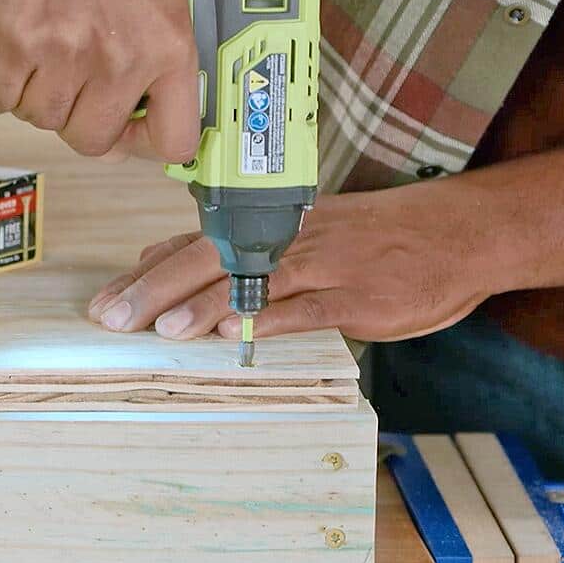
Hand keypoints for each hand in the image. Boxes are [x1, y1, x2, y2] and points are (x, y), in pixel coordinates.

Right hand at [0, 0, 200, 161]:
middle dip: (77, 119)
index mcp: (166, 46)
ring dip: (33, 96)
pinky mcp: (8, 42)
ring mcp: (60, 52)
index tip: (128, 132)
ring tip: (39, 53)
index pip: (172, 141)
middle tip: (70, 85)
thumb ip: (163, 58)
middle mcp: (117, 55)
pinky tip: (6, 52)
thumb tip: (151, 118)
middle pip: (90, 139)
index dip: (145, 145)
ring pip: (39, 119)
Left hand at [87, 180, 509, 341]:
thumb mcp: (307, 236)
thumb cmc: (378, 238)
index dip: (146, 273)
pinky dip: (272, 320)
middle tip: (111, 318)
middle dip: (156, 289)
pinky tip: (239, 335)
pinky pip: (309, 307)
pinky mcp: (359, 295)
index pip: (195, 244)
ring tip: (162, 331)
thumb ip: (242, 251)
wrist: (459, 230)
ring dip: (204, 305)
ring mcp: (324, 264)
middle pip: (209, 258)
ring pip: (252, 280)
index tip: (104, 300)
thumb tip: (167, 262)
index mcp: (272, 227)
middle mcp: (289, 238)